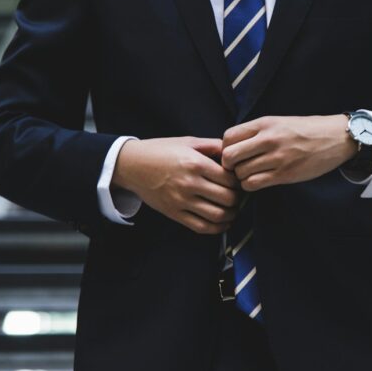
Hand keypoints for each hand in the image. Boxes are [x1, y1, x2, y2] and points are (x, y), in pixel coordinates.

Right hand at [112, 136, 242, 233]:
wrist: (132, 165)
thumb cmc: (161, 151)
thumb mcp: (188, 142)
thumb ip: (213, 145)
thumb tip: (234, 151)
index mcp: (195, 163)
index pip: (229, 179)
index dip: (239, 181)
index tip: (239, 181)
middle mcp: (190, 183)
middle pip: (227, 198)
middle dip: (238, 198)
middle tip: (239, 195)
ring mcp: (181, 201)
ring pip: (217, 215)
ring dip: (231, 215)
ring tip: (233, 209)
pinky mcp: (174, 213)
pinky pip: (201, 227)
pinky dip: (217, 228)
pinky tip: (223, 223)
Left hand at [221, 115, 358, 191]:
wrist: (335, 138)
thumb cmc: (305, 130)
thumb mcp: (278, 122)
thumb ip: (256, 132)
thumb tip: (231, 146)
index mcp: (264, 123)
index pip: (228, 137)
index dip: (225, 148)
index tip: (233, 153)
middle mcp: (268, 139)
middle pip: (229, 156)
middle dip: (229, 165)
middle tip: (237, 167)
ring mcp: (277, 158)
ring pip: (240, 173)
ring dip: (241, 177)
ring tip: (251, 174)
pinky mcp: (284, 174)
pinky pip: (253, 184)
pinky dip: (250, 185)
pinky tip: (258, 181)